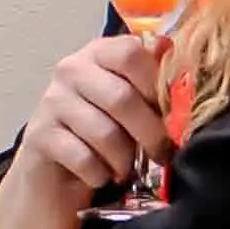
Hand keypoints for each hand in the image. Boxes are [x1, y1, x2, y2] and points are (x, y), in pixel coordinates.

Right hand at [0, 34, 171, 228]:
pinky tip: (101, 176)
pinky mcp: (39, 135)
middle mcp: (72, 69)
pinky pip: (82, 158)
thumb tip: (190, 84)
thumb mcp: (130, 107)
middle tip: (162, 154)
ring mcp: (52, 101)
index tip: (170, 113)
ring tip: (128, 169)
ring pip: (104, 132)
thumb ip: (154, 89)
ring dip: (124, 160)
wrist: (53, 174)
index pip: (132, 52)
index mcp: (100, 53)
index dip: (157, 84)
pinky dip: (99, 174)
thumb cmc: (101, 136)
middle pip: (122, 97)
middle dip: (150, 133)